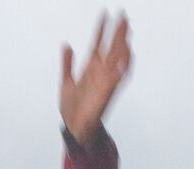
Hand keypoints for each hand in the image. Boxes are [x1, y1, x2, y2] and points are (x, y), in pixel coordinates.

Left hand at [60, 13, 131, 145]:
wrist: (74, 130)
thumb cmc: (73, 110)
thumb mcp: (66, 82)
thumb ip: (67, 64)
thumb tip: (67, 46)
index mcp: (90, 70)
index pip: (98, 44)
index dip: (101, 29)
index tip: (106, 14)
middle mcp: (100, 74)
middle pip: (111, 48)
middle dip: (117, 33)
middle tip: (124, 16)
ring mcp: (104, 83)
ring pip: (117, 60)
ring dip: (122, 46)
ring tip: (127, 31)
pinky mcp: (106, 94)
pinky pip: (117, 80)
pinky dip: (123, 68)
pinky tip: (127, 56)